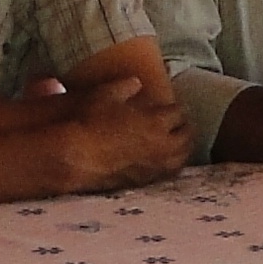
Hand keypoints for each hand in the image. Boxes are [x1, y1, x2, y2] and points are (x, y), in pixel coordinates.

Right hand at [65, 75, 192, 189]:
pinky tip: (164, 162)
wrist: (76, 158)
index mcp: (157, 121)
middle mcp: (162, 144)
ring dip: (182, 148)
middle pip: (186, 136)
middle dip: (185, 128)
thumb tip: (136, 82)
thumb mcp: (105, 96)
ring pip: (180, 158)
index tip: (172, 106)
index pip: (178, 112)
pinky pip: (166, 173)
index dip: (176, 108)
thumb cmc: (89, 124)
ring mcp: (154, 165)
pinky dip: (170, 165)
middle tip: (181, 123)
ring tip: (179, 144)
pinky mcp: (143, 180)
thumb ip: (124, 87)